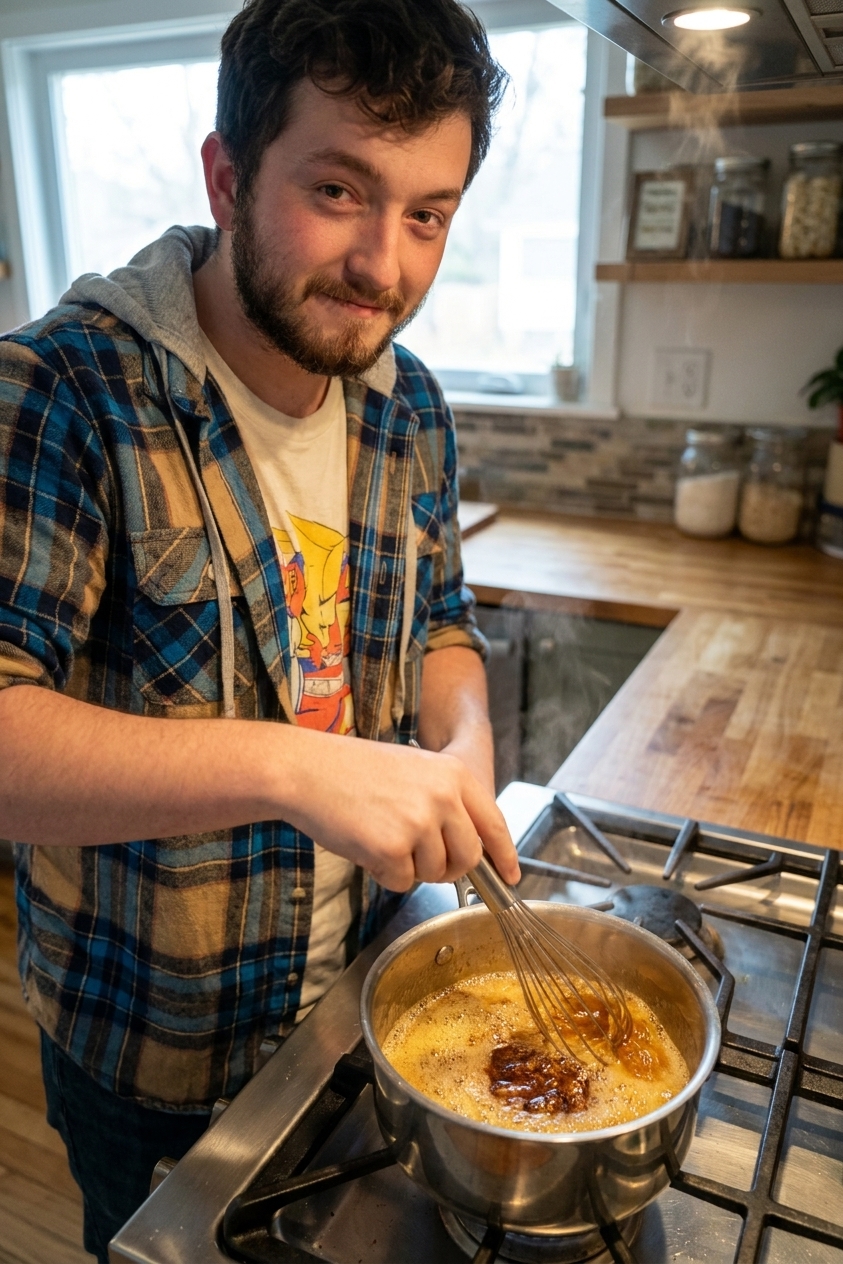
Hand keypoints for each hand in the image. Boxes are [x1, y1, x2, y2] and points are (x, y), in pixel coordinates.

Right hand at [278, 733, 519, 892]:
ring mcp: (420, 823)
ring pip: (435, 873)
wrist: (305, 770)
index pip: (494, 823)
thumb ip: (446, 803)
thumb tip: (470, 846)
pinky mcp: (393, 848)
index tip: (511, 877)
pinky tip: (365, 845)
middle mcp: (444, 797)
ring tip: (381, 837)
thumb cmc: (352, 771)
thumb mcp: (414, 771)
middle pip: (468, 857)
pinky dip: (384, 874)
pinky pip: (402, 882)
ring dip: (410, 868)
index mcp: (454, 774)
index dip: (505, 856)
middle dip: (447, 868)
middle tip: (417, 857)